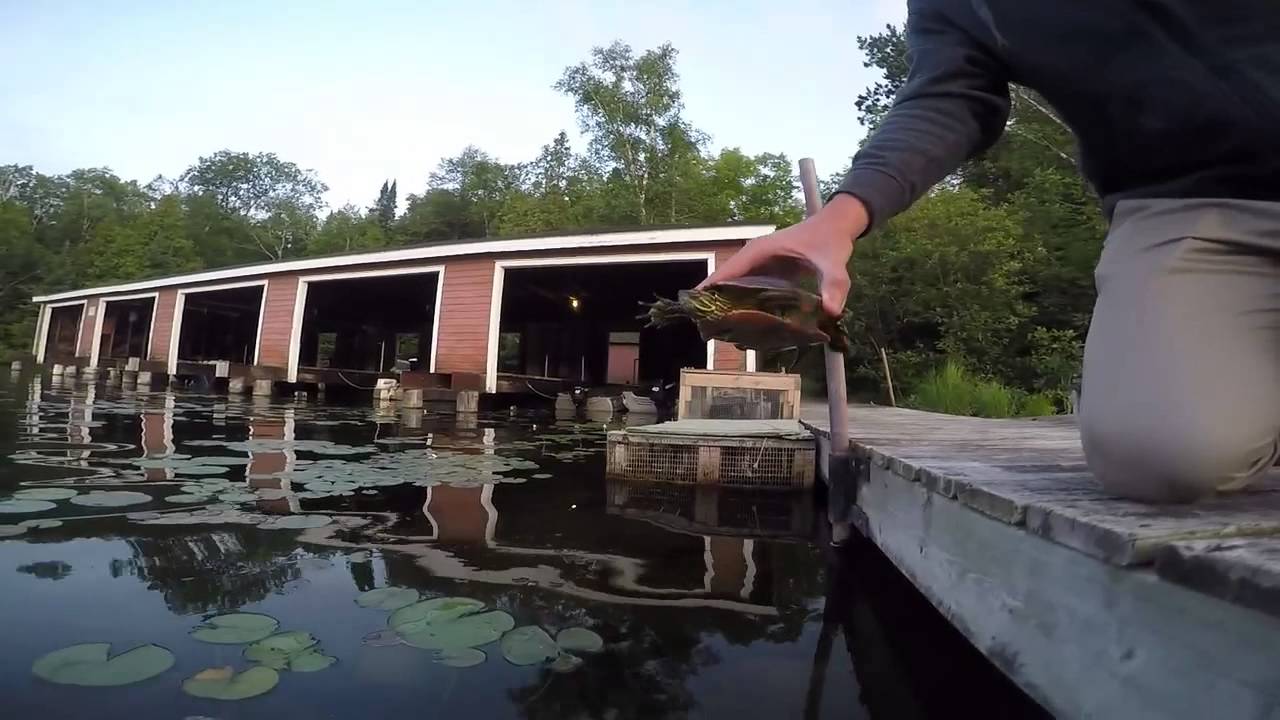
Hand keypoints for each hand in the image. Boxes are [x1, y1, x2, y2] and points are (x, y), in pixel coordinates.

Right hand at [700, 194, 867, 315]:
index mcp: (760, 251)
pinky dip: (743, 304)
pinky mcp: (766, 273)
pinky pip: (748, 289)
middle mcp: (753, 258)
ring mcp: (758, 265)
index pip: (727, 271)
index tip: (696, 311)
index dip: (710, 289)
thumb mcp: (833, 264)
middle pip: (725, 281)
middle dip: (715, 303)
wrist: (837, 227)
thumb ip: (833, 286)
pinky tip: (745, 325)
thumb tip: (832, 312)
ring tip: (721, 332)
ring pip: (734, 286)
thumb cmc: (830, 240)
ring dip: (727, 305)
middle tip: (709, 331)